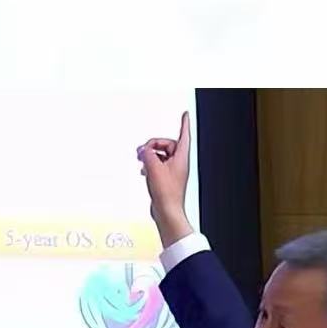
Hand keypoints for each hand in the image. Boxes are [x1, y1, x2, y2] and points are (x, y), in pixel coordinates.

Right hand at [137, 111, 192, 246]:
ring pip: (161, 156)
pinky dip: (150, 165)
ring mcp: (173, 172)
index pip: (183, 136)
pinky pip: (158, 166)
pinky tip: (145, 171)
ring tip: (142, 160)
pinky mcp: (166, 180)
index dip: (184, 124)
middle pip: (167, 145)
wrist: (167, 212)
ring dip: (151, 156)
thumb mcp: (153, 168)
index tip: (185, 115)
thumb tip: (143, 150)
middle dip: (154, 145)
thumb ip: (147, 154)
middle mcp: (179, 164)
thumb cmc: (166, 193)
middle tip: (143, 150)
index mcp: (180, 158)